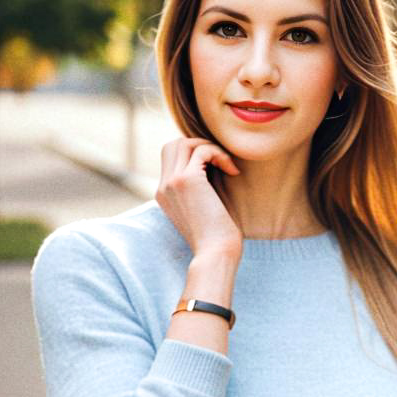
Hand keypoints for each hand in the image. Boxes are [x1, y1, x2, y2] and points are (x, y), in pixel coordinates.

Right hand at [156, 137, 242, 258]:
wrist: (216, 254)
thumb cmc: (217, 237)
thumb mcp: (204, 208)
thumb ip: (202, 188)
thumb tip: (215, 165)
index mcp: (165, 194)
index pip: (171, 158)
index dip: (195, 155)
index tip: (217, 168)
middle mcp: (163, 186)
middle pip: (173, 145)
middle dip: (199, 145)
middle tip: (221, 162)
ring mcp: (172, 182)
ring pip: (184, 142)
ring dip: (209, 147)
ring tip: (227, 165)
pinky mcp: (186, 180)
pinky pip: (202, 151)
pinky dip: (220, 154)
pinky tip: (233, 172)